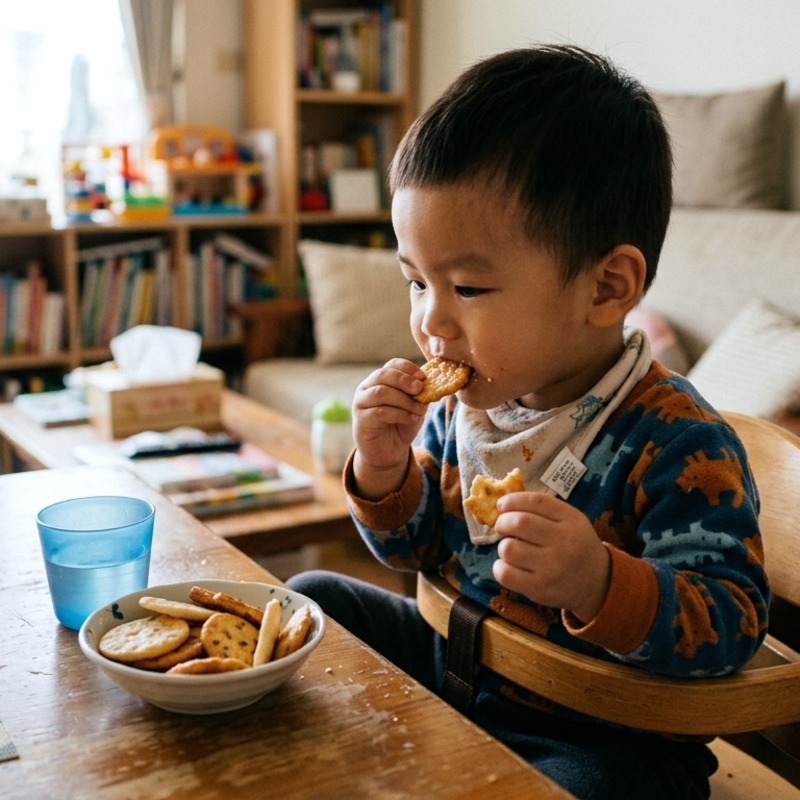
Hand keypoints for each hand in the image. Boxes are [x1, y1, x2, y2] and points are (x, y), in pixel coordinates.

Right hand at [351, 358, 425, 498]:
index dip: (407, 368)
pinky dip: (399, 414)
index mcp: (380, 380)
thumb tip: (431, 383)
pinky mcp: (361, 420)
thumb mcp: (414, 406)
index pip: (392, 365)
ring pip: (381, 393)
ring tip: (419, 410)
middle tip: (420, 388)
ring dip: (404, 400)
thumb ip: (419, 394)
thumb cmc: (401, 425)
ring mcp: (361, 403)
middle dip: (404, 380)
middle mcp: (367, 388)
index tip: (423, 377)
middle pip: (383, 375)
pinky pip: (380, 412)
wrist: (389, 451)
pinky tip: (411, 419)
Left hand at [492, 492, 610, 623]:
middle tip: (502, 527)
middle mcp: (563, 542)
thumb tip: (503, 504)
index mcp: (571, 521)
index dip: (513, 500)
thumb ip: (543, 509)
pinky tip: (508, 565)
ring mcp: (551, 568)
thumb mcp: (571, 521)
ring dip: (503, 546)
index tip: (502, 505)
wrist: (597, 583)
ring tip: (511, 549)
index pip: (536, 502)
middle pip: (519, 523)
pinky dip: (499, 567)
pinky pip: (505, 574)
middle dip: (503, 522)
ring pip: (508, 548)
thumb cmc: (575, 545)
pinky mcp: (540, 589)